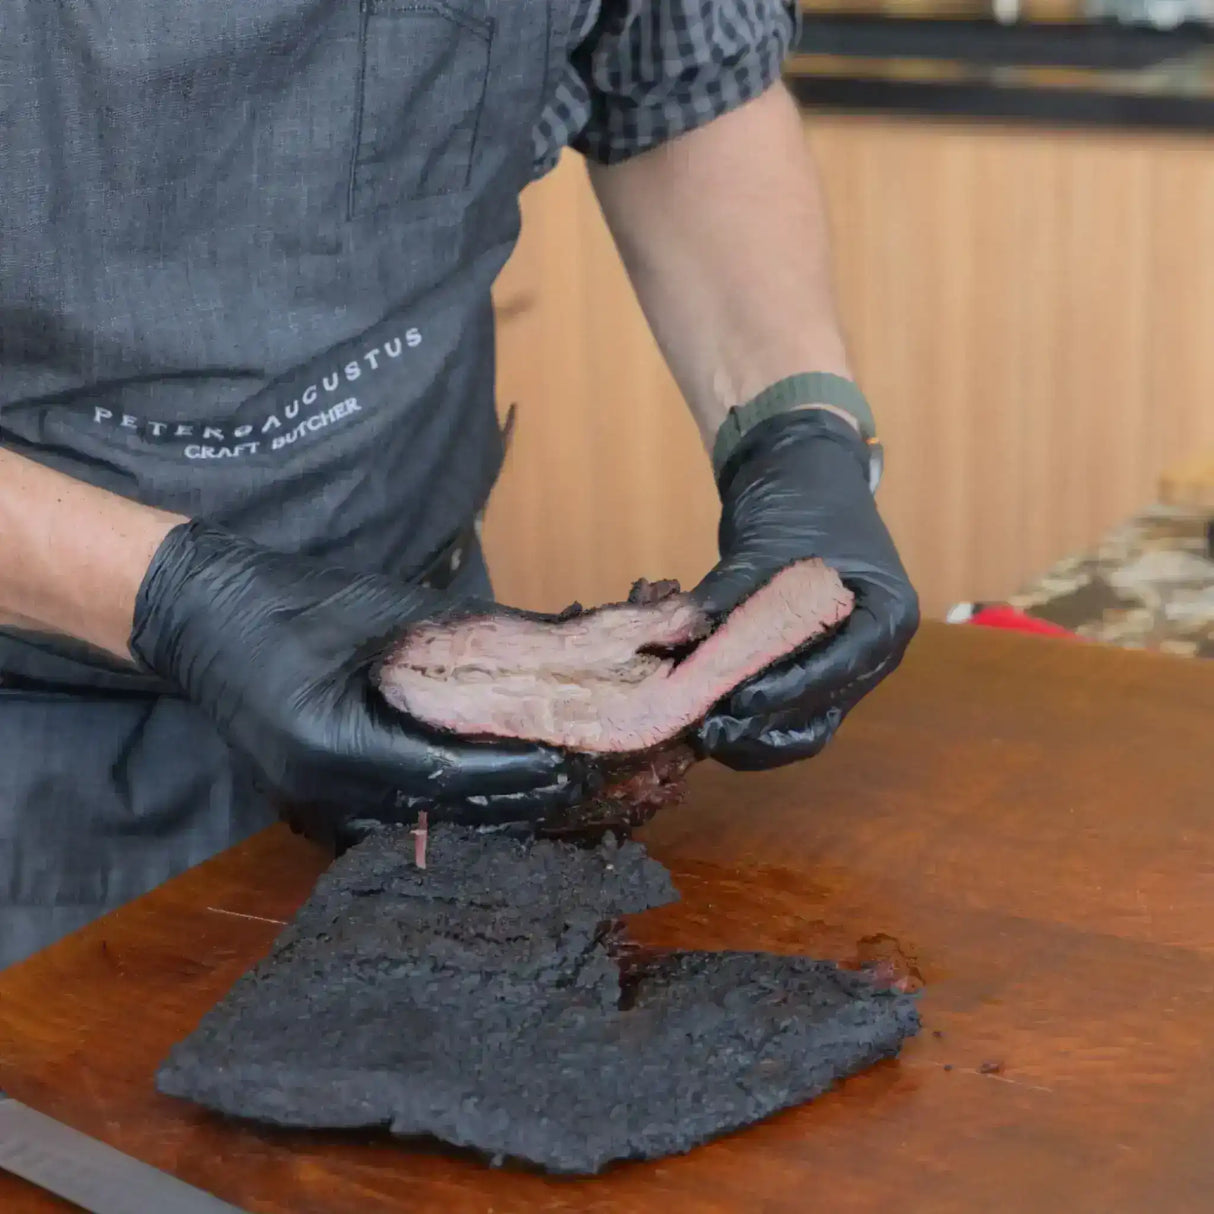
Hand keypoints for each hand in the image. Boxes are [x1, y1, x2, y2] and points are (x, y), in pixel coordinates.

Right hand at [129, 521, 598, 825]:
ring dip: (479, 813)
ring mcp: (308, 805)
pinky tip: (482, 797)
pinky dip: (439, 813)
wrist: (202, 617)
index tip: (564, 762)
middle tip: (573, 784)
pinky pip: (385, 824)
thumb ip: (462, 631)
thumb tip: (545, 641)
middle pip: (434, 812)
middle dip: (508, 800)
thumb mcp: (381, 606)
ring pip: (413, 828)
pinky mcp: (307, 804)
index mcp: (330, 740)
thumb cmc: (290, 601)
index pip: (441, 772)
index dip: (509, 770)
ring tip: (541, 795)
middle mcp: (319, 790)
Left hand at [692, 409, 918, 769]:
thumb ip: (729, 595)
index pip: (841, 666)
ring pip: (805, 724)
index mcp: (886, 613)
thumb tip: (679, 639)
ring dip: (754, 735)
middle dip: (762, 723)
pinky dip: (753, 722)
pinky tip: (710, 721)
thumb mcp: (765, 544)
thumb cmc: (800, 500)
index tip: (739, 699)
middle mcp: (876, 651)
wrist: (804, 476)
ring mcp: (847, 667)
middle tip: (706, 727)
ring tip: (701, 732)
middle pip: (823, 708)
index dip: (789, 689)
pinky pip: (790, 714)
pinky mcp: (816, 672)